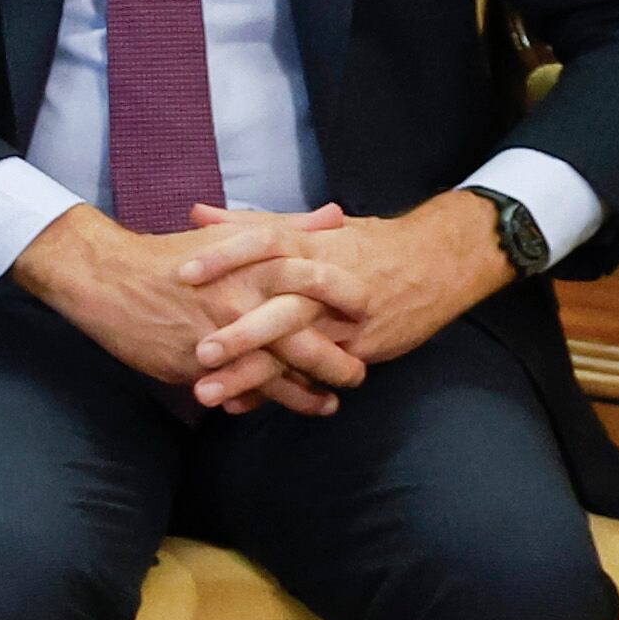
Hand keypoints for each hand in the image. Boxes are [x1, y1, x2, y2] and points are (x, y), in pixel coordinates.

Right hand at [10, 202, 361, 415]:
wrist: (110, 280)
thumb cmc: (174, 253)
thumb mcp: (236, 233)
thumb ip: (291, 227)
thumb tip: (337, 218)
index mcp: (258, 267)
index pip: (321, 285)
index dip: (351, 301)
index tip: (370, 315)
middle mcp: (244, 303)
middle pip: (308, 341)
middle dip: (339, 364)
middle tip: (360, 374)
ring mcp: (221, 337)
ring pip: (277, 375)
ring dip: (307, 395)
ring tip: (329, 404)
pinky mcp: (196, 364)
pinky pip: (237, 389)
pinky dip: (259, 401)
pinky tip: (275, 407)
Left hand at [176, 193, 514, 381]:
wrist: (437, 263)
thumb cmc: (363, 244)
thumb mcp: (311, 228)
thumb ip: (251, 223)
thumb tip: (198, 212)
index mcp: (311, 246)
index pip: (265, 244)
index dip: (224, 257)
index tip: (182, 273)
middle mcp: (325, 285)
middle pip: (282, 309)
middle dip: (241, 333)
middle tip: (198, 351)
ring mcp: (342, 322)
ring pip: (295, 352)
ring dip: (251, 375)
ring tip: (206, 393)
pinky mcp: (356, 350)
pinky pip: (313, 375)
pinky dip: (277, 393)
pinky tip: (241, 407)